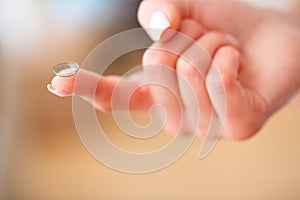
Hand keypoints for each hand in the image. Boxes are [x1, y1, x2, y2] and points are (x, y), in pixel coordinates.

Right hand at [47, 19, 239, 137]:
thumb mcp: (185, 8)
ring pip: (189, 70)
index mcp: (156, 93)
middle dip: (186, 37)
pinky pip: (219, 81)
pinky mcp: (238, 127)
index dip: (86, 87)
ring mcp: (205, 126)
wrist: (272, 39)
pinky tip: (238, 61)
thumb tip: (157, 28)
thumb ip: (161, 8)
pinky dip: (228, 54)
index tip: (57, 83)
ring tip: (225, 51)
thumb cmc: (223, 29)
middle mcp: (174, 115)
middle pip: (156, 65)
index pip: (116, 96)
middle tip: (208, 43)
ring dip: (212, 43)